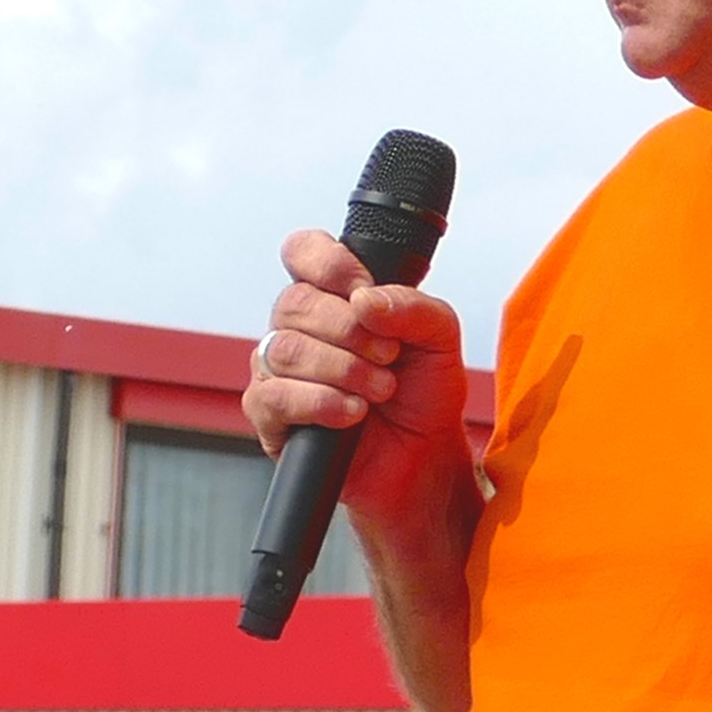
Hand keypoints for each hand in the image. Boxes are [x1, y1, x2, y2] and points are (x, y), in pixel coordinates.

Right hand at [242, 227, 475, 539]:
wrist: (423, 459)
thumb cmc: (424, 394)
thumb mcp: (439, 338)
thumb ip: (412, 306)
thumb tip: (364, 299)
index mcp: (333, 296)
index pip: (302, 252)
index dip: (328, 263)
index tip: (363, 288)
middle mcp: (299, 328)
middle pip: (294, 303)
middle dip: (349, 330)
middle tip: (389, 357)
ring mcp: (279, 372)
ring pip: (283, 349)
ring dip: (341, 369)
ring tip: (379, 391)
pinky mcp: (271, 417)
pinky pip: (272, 396)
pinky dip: (319, 403)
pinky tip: (352, 415)